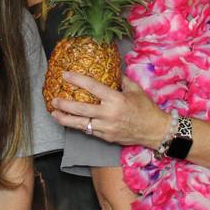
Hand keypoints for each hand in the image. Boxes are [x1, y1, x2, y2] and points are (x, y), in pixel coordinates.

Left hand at [51, 72, 170, 149]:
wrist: (154, 131)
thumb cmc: (146, 108)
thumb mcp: (136, 90)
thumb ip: (122, 80)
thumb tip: (112, 71)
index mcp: (116, 99)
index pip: (93, 87)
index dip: (78, 80)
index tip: (66, 75)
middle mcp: (109, 114)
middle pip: (81, 109)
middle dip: (65, 105)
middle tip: (54, 100)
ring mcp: (106, 128)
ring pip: (81, 124)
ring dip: (66, 119)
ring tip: (54, 114)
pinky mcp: (106, 137)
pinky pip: (89, 131)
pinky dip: (79, 126)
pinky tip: (70, 122)